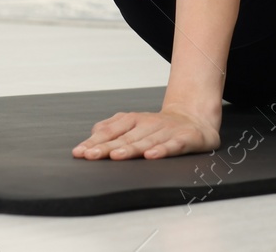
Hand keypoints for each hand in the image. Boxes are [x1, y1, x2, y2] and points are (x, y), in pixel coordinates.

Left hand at [72, 103, 220, 160]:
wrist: (195, 119)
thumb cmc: (160, 127)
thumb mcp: (134, 124)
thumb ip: (112, 128)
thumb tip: (92, 134)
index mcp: (134, 120)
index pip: (111, 131)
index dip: (95, 142)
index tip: (80, 152)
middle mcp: (149, 124)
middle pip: (125, 138)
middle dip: (107, 147)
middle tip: (91, 155)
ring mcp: (167, 131)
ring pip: (147, 141)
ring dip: (131, 149)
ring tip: (116, 156)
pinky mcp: (185, 138)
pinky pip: (173, 145)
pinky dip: (163, 150)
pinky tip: (152, 156)